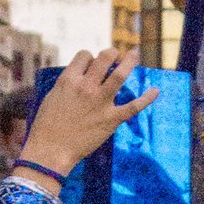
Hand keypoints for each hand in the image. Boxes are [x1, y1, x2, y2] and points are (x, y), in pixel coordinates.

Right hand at [19, 50, 157, 190]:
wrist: (51, 150)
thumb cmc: (47, 126)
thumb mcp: (52, 97)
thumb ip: (68, 84)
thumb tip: (81, 75)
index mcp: (68, 80)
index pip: (85, 56)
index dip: (90, 57)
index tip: (92, 64)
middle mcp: (86, 87)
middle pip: (104, 58)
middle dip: (112, 53)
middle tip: (116, 54)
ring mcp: (100, 102)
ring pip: (120, 75)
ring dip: (129, 62)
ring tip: (135, 55)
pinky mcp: (111, 119)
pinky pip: (134, 106)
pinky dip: (147, 98)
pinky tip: (156, 91)